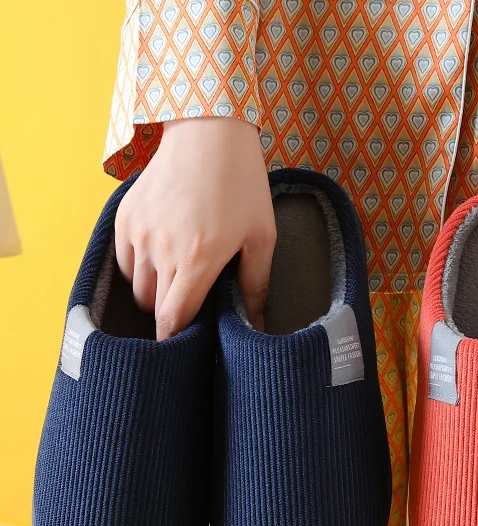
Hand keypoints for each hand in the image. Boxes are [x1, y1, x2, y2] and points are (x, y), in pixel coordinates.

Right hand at [115, 117, 274, 339]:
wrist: (209, 134)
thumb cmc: (242, 186)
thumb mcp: (261, 237)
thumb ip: (256, 284)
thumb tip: (258, 323)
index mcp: (198, 260)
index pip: (173, 318)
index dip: (174, 339)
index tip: (181, 348)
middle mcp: (162, 250)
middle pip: (152, 307)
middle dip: (169, 316)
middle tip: (189, 309)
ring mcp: (139, 232)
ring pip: (136, 286)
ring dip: (154, 292)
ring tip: (179, 278)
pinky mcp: (125, 217)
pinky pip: (125, 260)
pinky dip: (139, 268)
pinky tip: (163, 257)